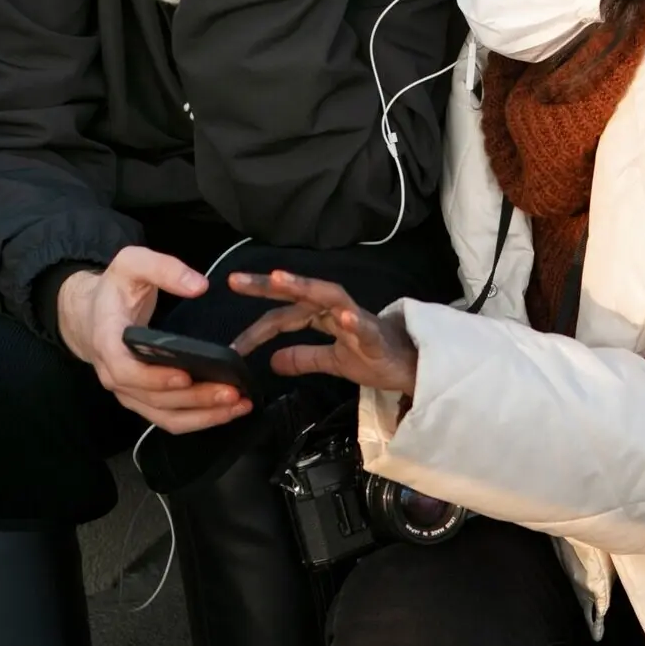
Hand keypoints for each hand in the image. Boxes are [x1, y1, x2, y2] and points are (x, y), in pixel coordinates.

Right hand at [56, 246, 253, 433]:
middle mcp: (115, 375)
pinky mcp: (144, 400)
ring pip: (165, 415)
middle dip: (195, 399)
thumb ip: (163, 268)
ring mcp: (129, 393)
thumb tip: (199, 286)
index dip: (154, 377)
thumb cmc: (114, 289)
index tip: (186, 375)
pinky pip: (170, 418)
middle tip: (232, 391)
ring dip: (203, 415)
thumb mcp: (131, 263)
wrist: (90, 316)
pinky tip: (227, 410)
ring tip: (238, 404)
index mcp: (108, 342)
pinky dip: (199, 419)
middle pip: (154, 398)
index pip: (126, 369)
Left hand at [228, 270, 417, 398]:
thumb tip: (272, 362)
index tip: (231, 345)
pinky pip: (363, 325)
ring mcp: (356, 318)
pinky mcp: (375, 335)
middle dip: (268, 284)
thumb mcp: (332, 362)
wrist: (413, 367)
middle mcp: (336, 309)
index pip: (284, 314)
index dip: (256, 327)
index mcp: (323, 316)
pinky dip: (352, 320)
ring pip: (327, 296)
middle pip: (298, 292)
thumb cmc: (374, 357)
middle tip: (235, 280)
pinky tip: (342, 317)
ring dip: (304, 285)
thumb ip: (304, 359)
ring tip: (280, 279)